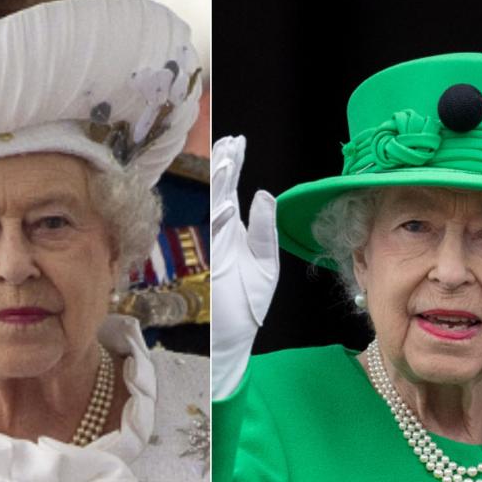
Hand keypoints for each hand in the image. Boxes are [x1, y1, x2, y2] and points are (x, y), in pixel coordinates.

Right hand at [211, 135, 279, 398]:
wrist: (232, 339)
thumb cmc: (247, 307)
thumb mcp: (266, 264)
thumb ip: (264, 230)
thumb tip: (264, 194)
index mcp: (235, 233)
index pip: (231, 191)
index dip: (233, 166)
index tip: (236, 142)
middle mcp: (222, 236)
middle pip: (219, 193)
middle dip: (223, 168)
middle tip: (228, 142)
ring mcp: (216, 249)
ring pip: (216, 210)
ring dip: (221, 187)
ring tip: (228, 161)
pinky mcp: (215, 266)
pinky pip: (217, 239)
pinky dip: (223, 222)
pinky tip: (229, 204)